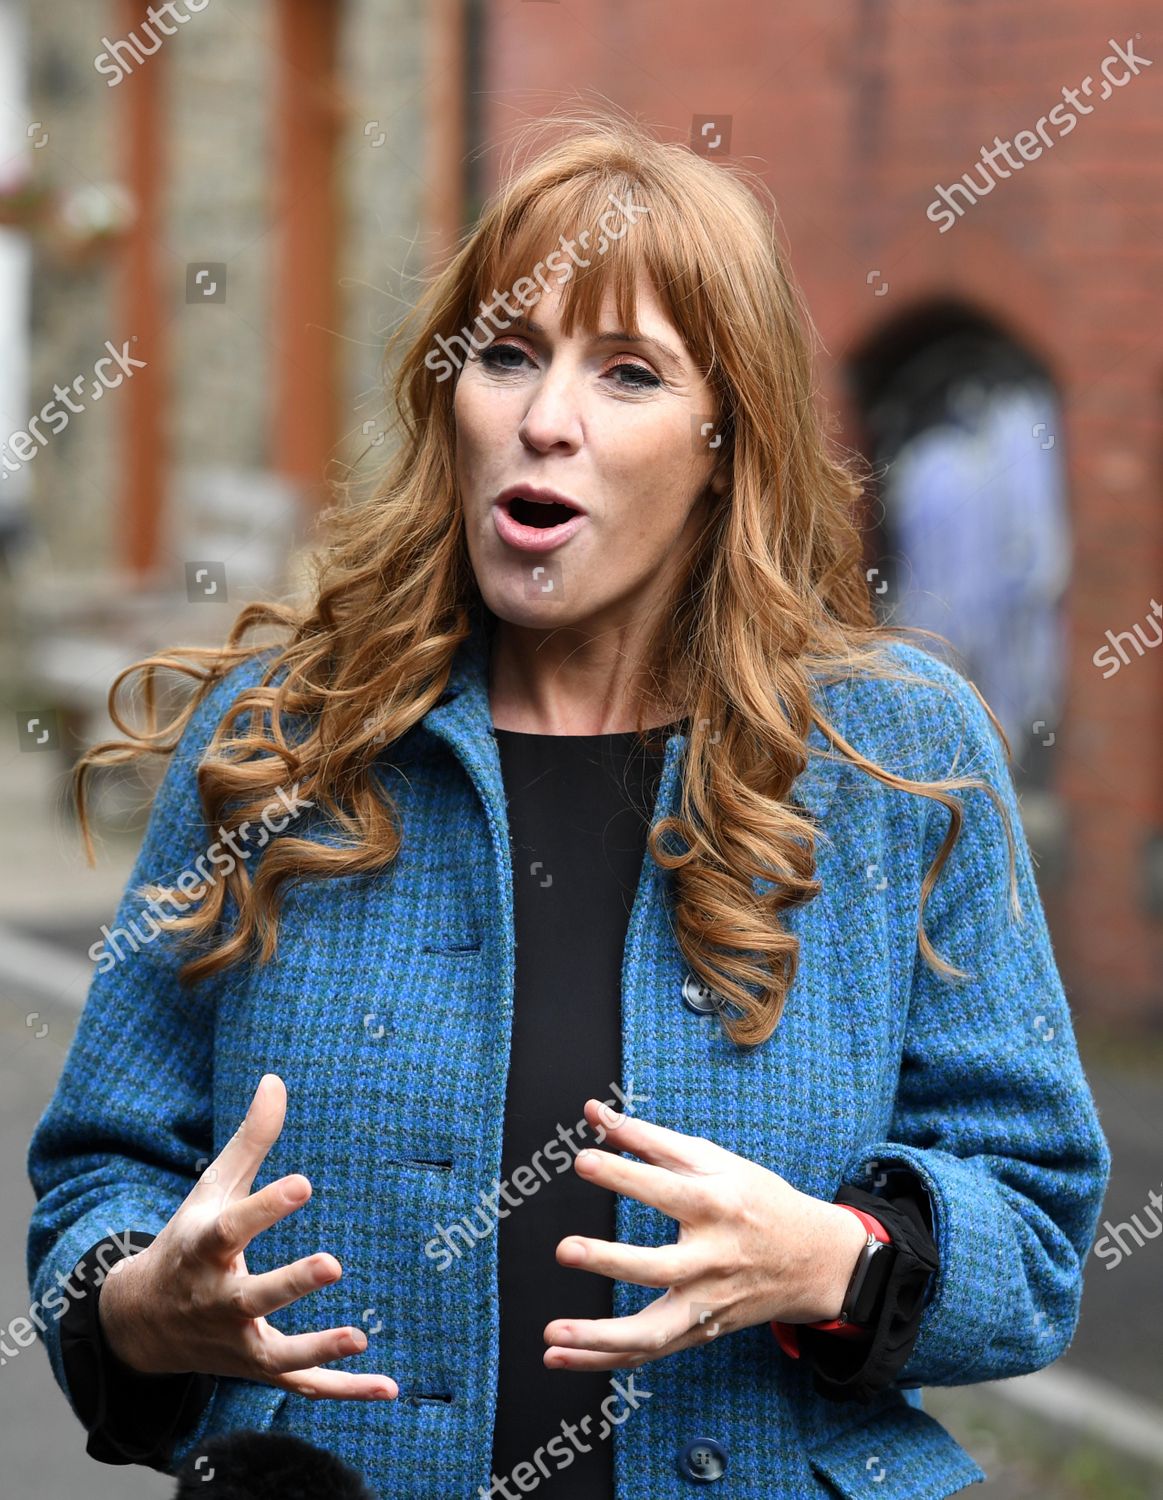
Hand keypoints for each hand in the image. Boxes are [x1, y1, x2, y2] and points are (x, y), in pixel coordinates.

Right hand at [97, 1073, 397, 1401]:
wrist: (143, 1322)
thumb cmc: (189, 1241)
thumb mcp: (213, 1189)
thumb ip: (250, 1139)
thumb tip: (276, 1079)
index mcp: (205, 1248)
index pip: (235, 1225)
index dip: (267, 1206)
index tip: (304, 1183)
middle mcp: (218, 1300)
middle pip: (253, 1297)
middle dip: (290, 1284)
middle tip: (334, 1264)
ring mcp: (237, 1342)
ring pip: (277, 1353)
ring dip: (318, 1348)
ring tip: (360, 1337)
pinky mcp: (257, 1368)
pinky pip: (301, 1386)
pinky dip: (343, 1391)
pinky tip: (389, 1387)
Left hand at [542, 1098, 868, 1371]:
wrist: (814, 1260)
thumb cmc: (754, 1198)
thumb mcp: (713, 1159)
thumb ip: (648, 1137)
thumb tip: (591, 1109)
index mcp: (719, 1205)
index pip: (668, 1189)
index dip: (625, 1174)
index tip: (582, 1160)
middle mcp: (714, 1259)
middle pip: (660, 1268)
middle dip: (611, 1261)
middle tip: (564, 1250)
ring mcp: (707, 1303)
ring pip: (653, 1332)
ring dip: (600, 1338)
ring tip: (553, 1334)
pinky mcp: (700, 1332)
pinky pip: (648, 1354)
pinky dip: (604, 1360)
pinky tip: (561, 1356)